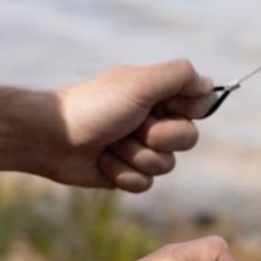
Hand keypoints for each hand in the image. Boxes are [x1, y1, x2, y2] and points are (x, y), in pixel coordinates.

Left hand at [47, 59, 214, 191]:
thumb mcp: (140, 84)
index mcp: (160, 92)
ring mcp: (142, 146)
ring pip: (167, 165)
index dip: (187, 109)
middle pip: (189, 138)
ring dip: (136, 156)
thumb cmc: (94, 107)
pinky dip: (123, 174)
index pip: (201, 103)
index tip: (165, 105)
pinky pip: (146, 184)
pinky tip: (103, 162)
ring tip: (111, 145)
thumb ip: (179, 76)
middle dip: (159, 137)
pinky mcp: (128, 171)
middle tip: (132, 127)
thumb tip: (209, 84)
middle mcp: (155, 118)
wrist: (51, 138)